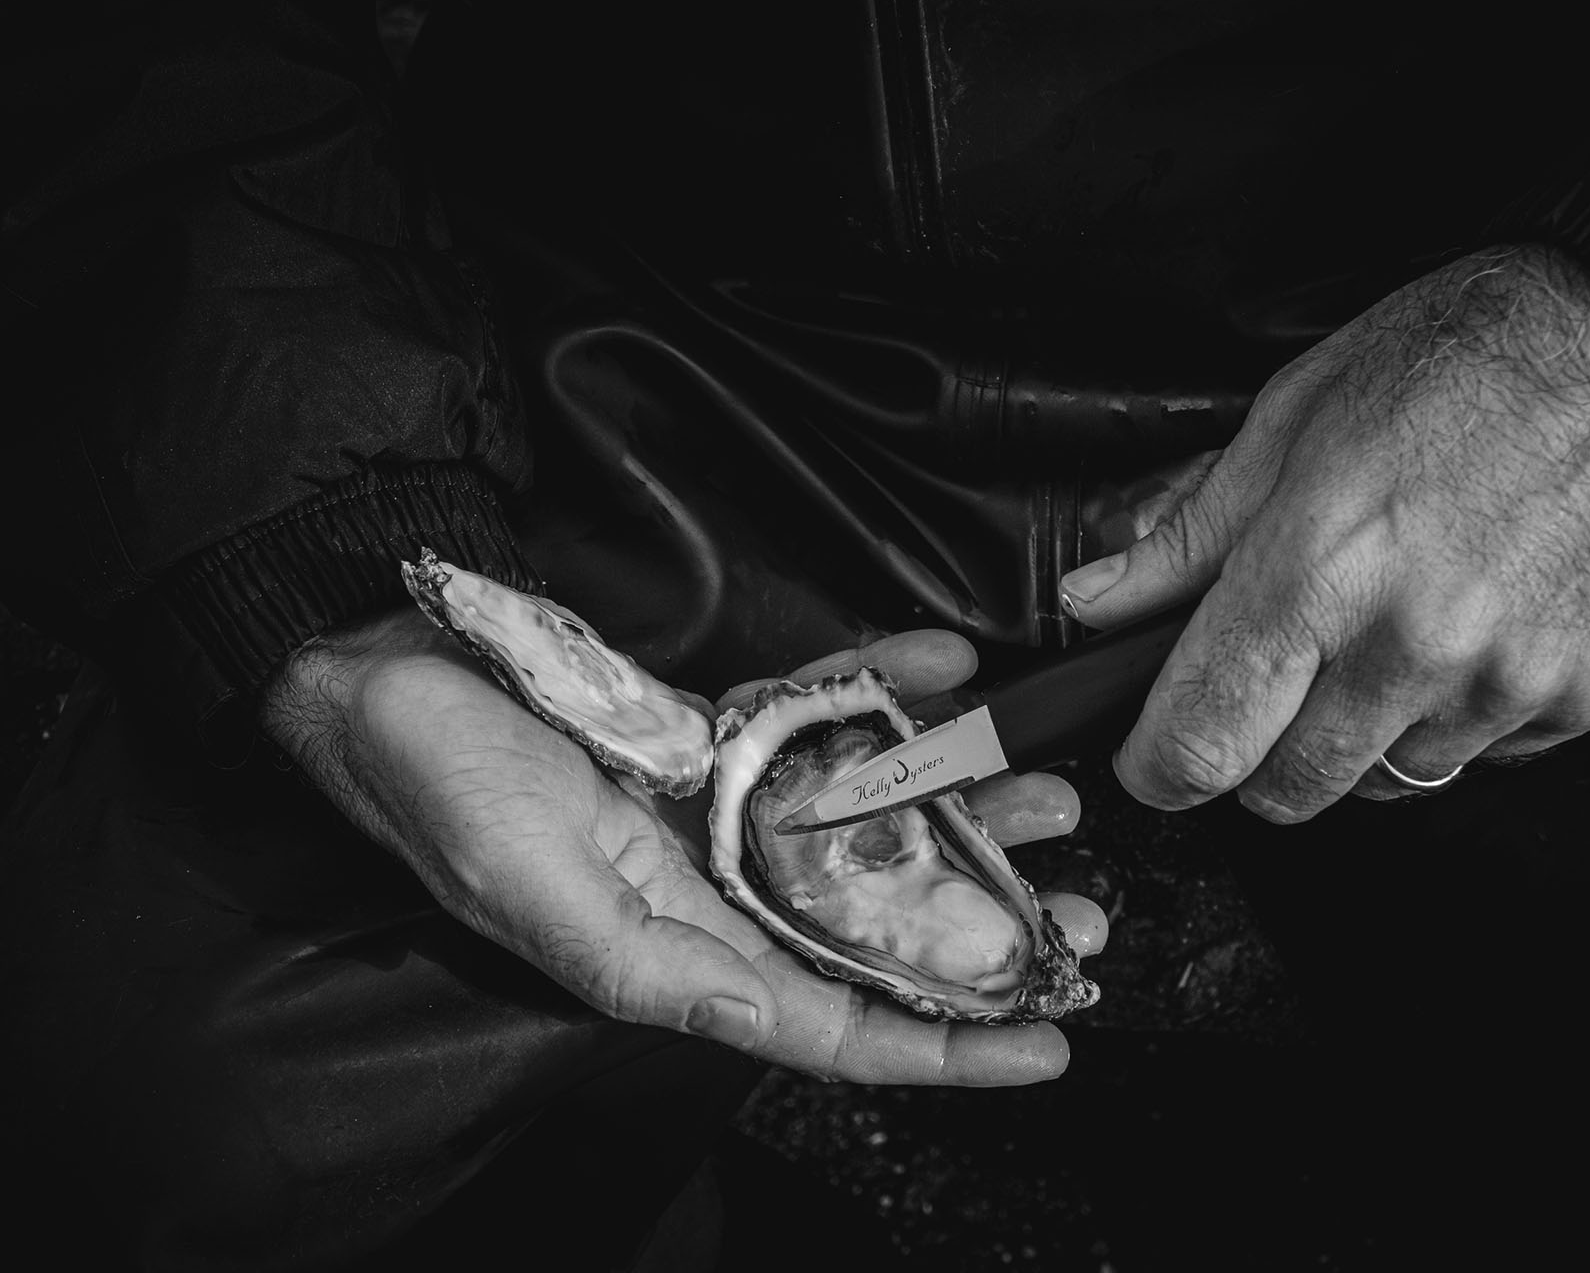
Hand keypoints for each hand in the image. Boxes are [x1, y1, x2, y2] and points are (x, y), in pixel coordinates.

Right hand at [260, 608, 1104, 1083]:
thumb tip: (761, 1023)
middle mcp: (716, 891)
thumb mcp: (537, 892)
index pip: (835, 1025)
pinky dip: (884, 687)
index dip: (945, 1045)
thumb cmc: (440, 789)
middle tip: (1090, 913)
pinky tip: (946, 663)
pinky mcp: (719, 731)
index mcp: (682, 954)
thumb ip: (652, 967)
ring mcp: (723, 809)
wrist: (379, 671)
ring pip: (870, 821)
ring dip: (964, 805)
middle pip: (879, 926)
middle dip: (987, 927)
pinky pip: (821, 713)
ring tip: (1048, 793)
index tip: (1050, 1043)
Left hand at [1058, 245, 1589, 821]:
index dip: (1157, 764)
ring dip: (1362, 734)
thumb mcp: (1294, 417)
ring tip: (1391, 627)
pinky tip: (1468, 628)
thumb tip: (1100, 603)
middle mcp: (1410, 641)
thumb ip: (1189, 535)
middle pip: (1285, 792)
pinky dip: (1454, 717)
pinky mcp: (1578, 700)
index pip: (1201, 739)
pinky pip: (1478, 758)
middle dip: (1256, 753)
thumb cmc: (1465, 360)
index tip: (1152, 755)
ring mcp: (1502, 681)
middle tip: (1272, 681)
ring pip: (1383, 782)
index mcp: (1319, 564)